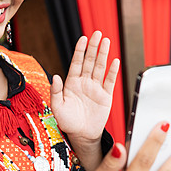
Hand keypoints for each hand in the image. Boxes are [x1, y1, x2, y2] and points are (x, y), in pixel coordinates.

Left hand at [50, 32, 118, 165]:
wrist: (82, 136)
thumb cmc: (68, 122)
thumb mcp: (57, 107)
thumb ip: (56, 91)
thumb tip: (55, 76)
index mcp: (72, 83)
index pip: (77, 63)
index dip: (80, 50)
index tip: (83, 38)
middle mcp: (84, 83)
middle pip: (90, 61)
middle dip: (93, 47)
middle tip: (98, 33)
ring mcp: (95, 88)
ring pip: (100, 68)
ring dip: (103, 54)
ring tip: (106, 41)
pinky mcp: (105, 96)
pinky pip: (109, 81)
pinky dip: (112, 71)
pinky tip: (114, 61)